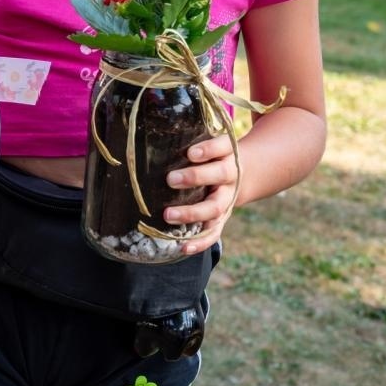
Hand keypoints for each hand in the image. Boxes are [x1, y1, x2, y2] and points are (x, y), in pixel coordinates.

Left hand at [164, 134, 238, 255]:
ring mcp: (228, 198)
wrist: (241, 174)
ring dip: (192, 213)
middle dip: (195, 177)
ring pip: (216, 208)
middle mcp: (230, 175)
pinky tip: (182, 247)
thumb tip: (144, 137)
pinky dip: (199, 242)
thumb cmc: (211, 156)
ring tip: (168, 215)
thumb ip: (187, 139)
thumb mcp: (208, 144)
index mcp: (226, 153)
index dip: (208, 150)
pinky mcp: (223, 218)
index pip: (221, 146)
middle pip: (219, 175)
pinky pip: (214, 232)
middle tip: (171, 179)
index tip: (190, 153)